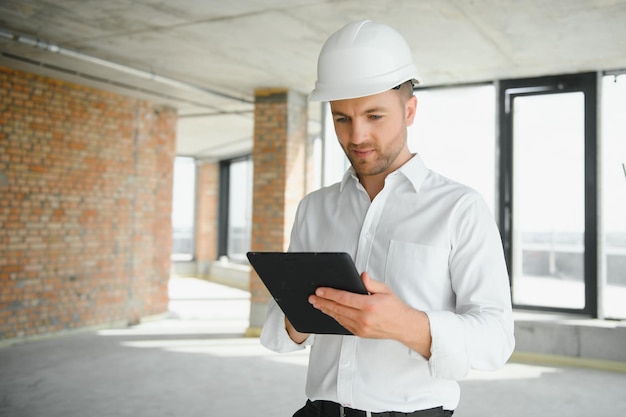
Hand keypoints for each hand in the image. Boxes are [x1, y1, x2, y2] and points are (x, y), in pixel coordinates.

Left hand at [309, 272, 431, 357]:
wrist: (403, 326)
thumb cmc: (395, 307)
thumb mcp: (385, 290)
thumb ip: (371, 282)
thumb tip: (361, 276)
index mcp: (369, 305)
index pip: (344, 298)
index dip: (329, 294)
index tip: (319, 290)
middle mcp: (364, 318)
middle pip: (337, 309)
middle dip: (322, 302)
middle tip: (312, 297)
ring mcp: (361, 327)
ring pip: (338, 317)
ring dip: (326, 310)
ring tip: (317, 304)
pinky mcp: (360, 333)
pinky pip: (343, 324)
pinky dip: (335, 317)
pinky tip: (329, 312)